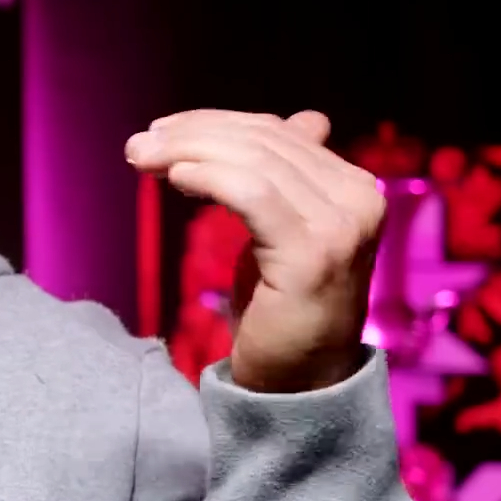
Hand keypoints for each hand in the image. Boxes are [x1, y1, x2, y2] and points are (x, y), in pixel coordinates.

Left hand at [126, 110, 382, 392]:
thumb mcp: (286, 231)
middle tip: (141, 143)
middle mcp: (359, 200)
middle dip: (193, 134)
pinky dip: (210, 177)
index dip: (216, 123)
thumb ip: (290, 178)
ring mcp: (342, 226)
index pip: (279, 133)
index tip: (163, 130)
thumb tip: (305, 118)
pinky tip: (175, 178)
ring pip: (254, 162)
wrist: (300, 383)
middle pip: (264, 142)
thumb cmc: (283, 306)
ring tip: (143, 158)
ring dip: (188, 151)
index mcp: (355, 187)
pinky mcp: (313, 254)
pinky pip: (252, 195)